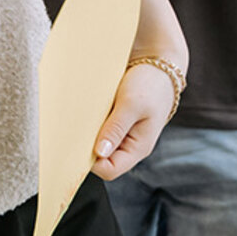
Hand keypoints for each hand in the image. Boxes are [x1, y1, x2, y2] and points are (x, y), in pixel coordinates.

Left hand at [90, 60, 176, 179]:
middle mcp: (129, 146)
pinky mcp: (114, 124)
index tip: (79, 144)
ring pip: (96, 146)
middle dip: (86, 149)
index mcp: (138, 148)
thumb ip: (116, 129)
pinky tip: (85, 114)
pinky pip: (96, 131)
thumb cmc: (150, 84)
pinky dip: (89, 125)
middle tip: (77, 130)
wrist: (159, 65)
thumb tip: (99, 153)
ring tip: (82, 119)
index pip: (110, 170)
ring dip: (86, 135)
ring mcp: (122, 135)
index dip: (93, 162)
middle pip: (101, 161)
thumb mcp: (132, 105)